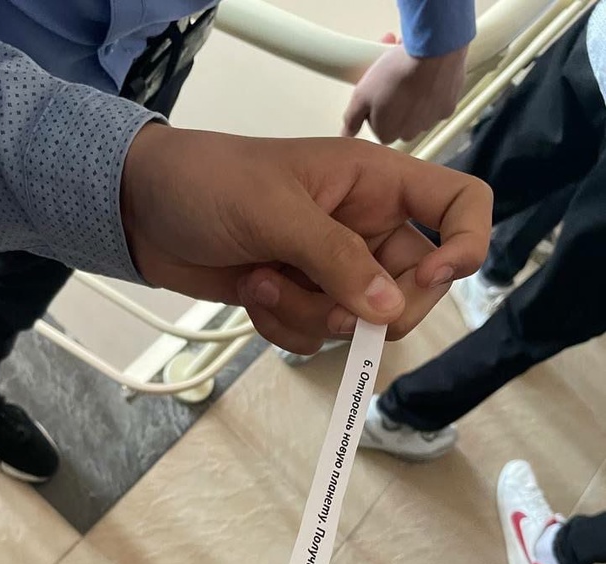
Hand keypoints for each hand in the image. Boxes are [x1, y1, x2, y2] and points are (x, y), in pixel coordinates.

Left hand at [121, 125, 490, 353]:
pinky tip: (251, 294)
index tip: (429, 280)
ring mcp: (331, 268)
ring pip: (359, 322)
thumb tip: (388, 311)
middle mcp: (365, 227)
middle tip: (329, 303)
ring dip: (309, 316)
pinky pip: (316, 334)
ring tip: (263, 280)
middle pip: (415, 287)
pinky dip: (284, 327)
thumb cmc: (207, 183)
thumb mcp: (276, 213)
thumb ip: (337, 261)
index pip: (460, 206)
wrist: (143, 210)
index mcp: (376, 183)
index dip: (465, 246)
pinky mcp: (299, 298)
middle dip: (370, 309)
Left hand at [343, 42, 467, 144]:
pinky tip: (424, 70)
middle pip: (397, 116)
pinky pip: (436, 97)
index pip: (377, 125)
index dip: (375, 105)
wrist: (432, 52)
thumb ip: (351, 119)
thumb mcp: (360, 95)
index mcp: (388, 134)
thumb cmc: (398, 73)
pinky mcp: (448, 104)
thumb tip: (346, 134)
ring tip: (406, 69)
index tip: (375, 90)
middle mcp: (411, 132)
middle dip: (392, 97)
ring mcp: (431, 119)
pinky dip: (430, 84)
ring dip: (410, 90)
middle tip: (389, 75)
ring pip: (417, 106)